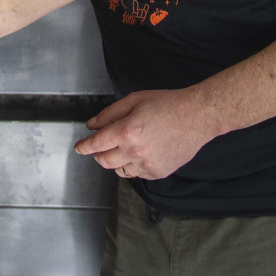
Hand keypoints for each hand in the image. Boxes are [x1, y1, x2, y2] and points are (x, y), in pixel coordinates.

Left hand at [73, 88, 219, 180]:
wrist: (196, 117)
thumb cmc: (167, 104)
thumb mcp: (134, 100)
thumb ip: (109, 114)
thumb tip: (92, 125)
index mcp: (127, 131)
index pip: (96, 144)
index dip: (84, 147)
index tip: (79, 148)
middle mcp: (135, 151)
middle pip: (104, 161)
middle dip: (97, 154)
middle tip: (98, 147)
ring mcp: (147, 165)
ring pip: (119, 170)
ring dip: (115, 161)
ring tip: (123, 147)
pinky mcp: (158, 173)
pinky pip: (136, 174)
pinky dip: (132, 166)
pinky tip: (139, 152)